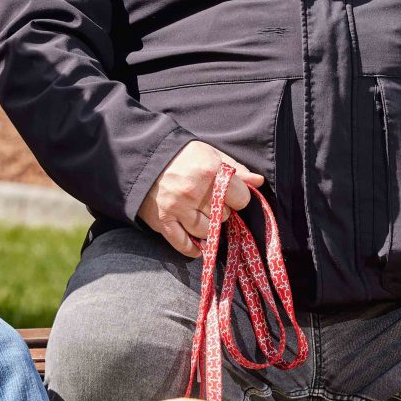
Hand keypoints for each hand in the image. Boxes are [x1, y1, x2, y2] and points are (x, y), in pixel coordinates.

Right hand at [138, 141, 263, 256]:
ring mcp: (177, 208)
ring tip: (202, 215)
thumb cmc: (180, 155)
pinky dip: (194, 248)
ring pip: (207, 232)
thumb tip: (259, 181)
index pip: (241, 198)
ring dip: (209, 227)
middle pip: (225, 216)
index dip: (237, 196)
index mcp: (209, 171)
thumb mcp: (209, 153)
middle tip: (211, 202)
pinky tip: (198, 244)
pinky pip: (184, 244)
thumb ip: (235, 168)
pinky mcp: (163, 222)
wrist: (142, 158)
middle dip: (221, 210)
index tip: (230, 194)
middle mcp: (194, 192)